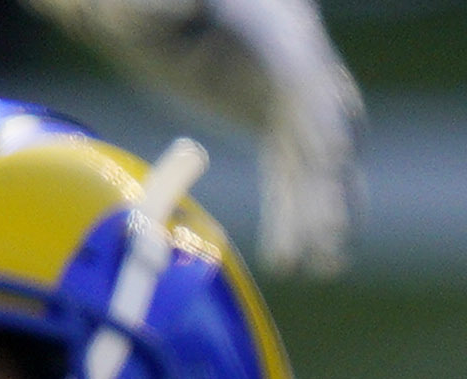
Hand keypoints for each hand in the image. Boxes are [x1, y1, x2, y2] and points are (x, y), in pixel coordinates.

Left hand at [31, 0, 365, 271]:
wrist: (134, 8)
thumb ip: (158, 5)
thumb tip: (177, 5)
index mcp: (273, 21)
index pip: (307, 74)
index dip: (322, 117)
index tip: (331, 158)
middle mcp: (297, 57)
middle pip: (329, 125)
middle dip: (332, 181)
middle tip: (329, 233)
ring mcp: (291, 94)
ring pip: (321, 159)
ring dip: (322, 213)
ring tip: (321, 265)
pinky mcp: (278, 122)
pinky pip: (296, 173)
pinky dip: (298, 216)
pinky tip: (293, 261)